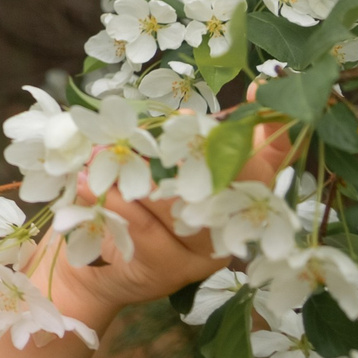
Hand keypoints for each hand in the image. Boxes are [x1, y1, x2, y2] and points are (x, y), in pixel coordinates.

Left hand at [42, 116, 290, 328]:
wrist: (95, 265)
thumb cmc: (131, 205)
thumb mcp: (150, 166)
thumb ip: (170, 140)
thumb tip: (188, 109)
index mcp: (237, 197)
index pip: (267, 160)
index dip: (270, 127)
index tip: (261, 88)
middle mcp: (230, 225)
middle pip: (229, 183)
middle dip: (198, 148)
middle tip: (173, 122)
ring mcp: (204, 251)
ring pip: (184, 206)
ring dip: (142, 175)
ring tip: (105, 153)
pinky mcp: (172, 269)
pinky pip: (147, 229)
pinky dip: (116, 201)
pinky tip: (87, 183)